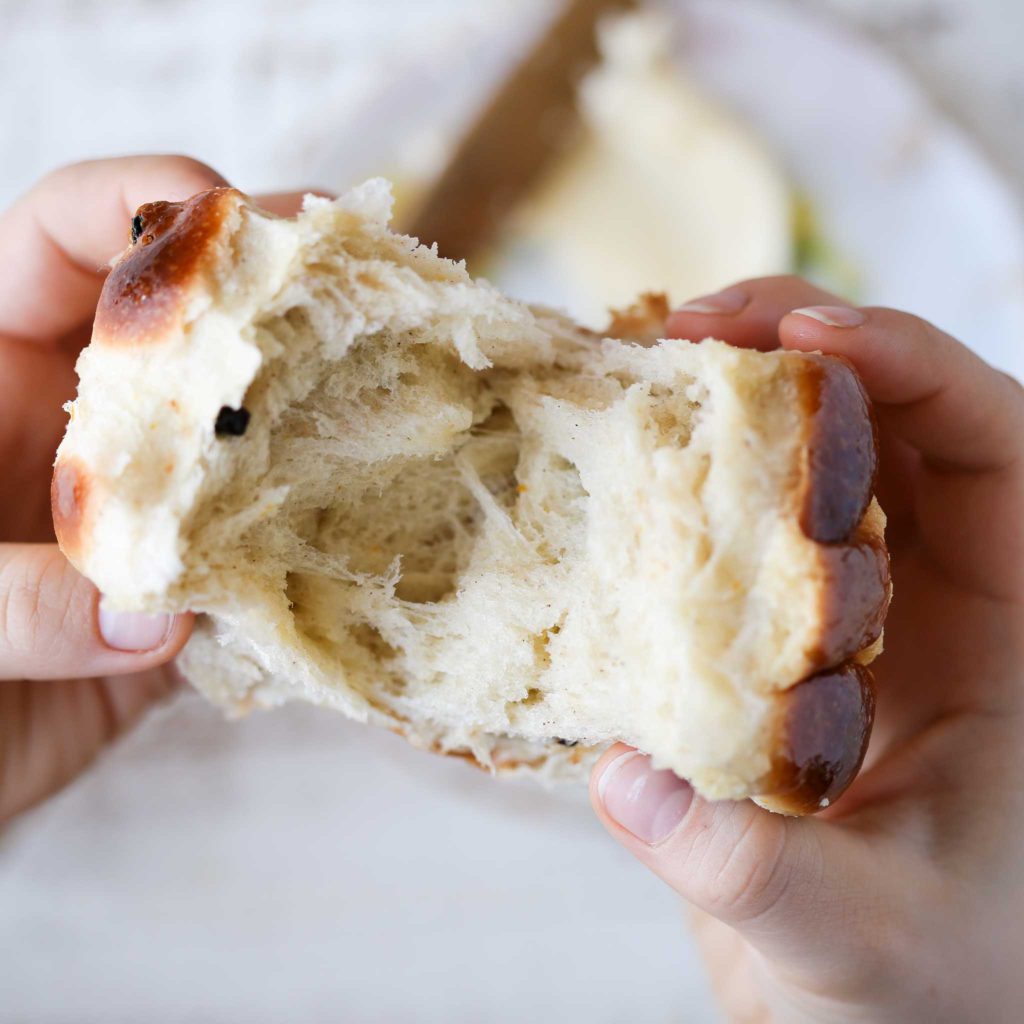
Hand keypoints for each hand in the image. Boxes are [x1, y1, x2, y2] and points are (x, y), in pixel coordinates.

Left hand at [0, 156, 323, 823]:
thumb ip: (11, 603)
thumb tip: (155, 616)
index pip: (68, 234)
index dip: (154, 203)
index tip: (243, 228)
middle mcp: (74, 425)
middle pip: (187, 323)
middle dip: (276, 296)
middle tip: (365, 295)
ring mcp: (135, 509)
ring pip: (238, 442)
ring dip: (311, 429)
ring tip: (390, 413)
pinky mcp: (176, 597)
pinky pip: (254, 565)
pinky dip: (304, 563)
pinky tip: (357, 553)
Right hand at [589, 277, 1023, 1021]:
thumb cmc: (927, 993)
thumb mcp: (861, 937)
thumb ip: (754, 867)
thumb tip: (629, 779)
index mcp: (1011, 633)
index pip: (992, 445)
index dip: (911, 362)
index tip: (804, 330)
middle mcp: (929, 604)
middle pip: (883, 425)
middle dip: (796, 350)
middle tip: (690, 328)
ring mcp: (840, 619)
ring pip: (799, 468)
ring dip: (726, 409)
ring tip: (637, 374)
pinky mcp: (766, 647)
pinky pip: (727, 540)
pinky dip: (674, 496)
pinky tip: (610, 480)